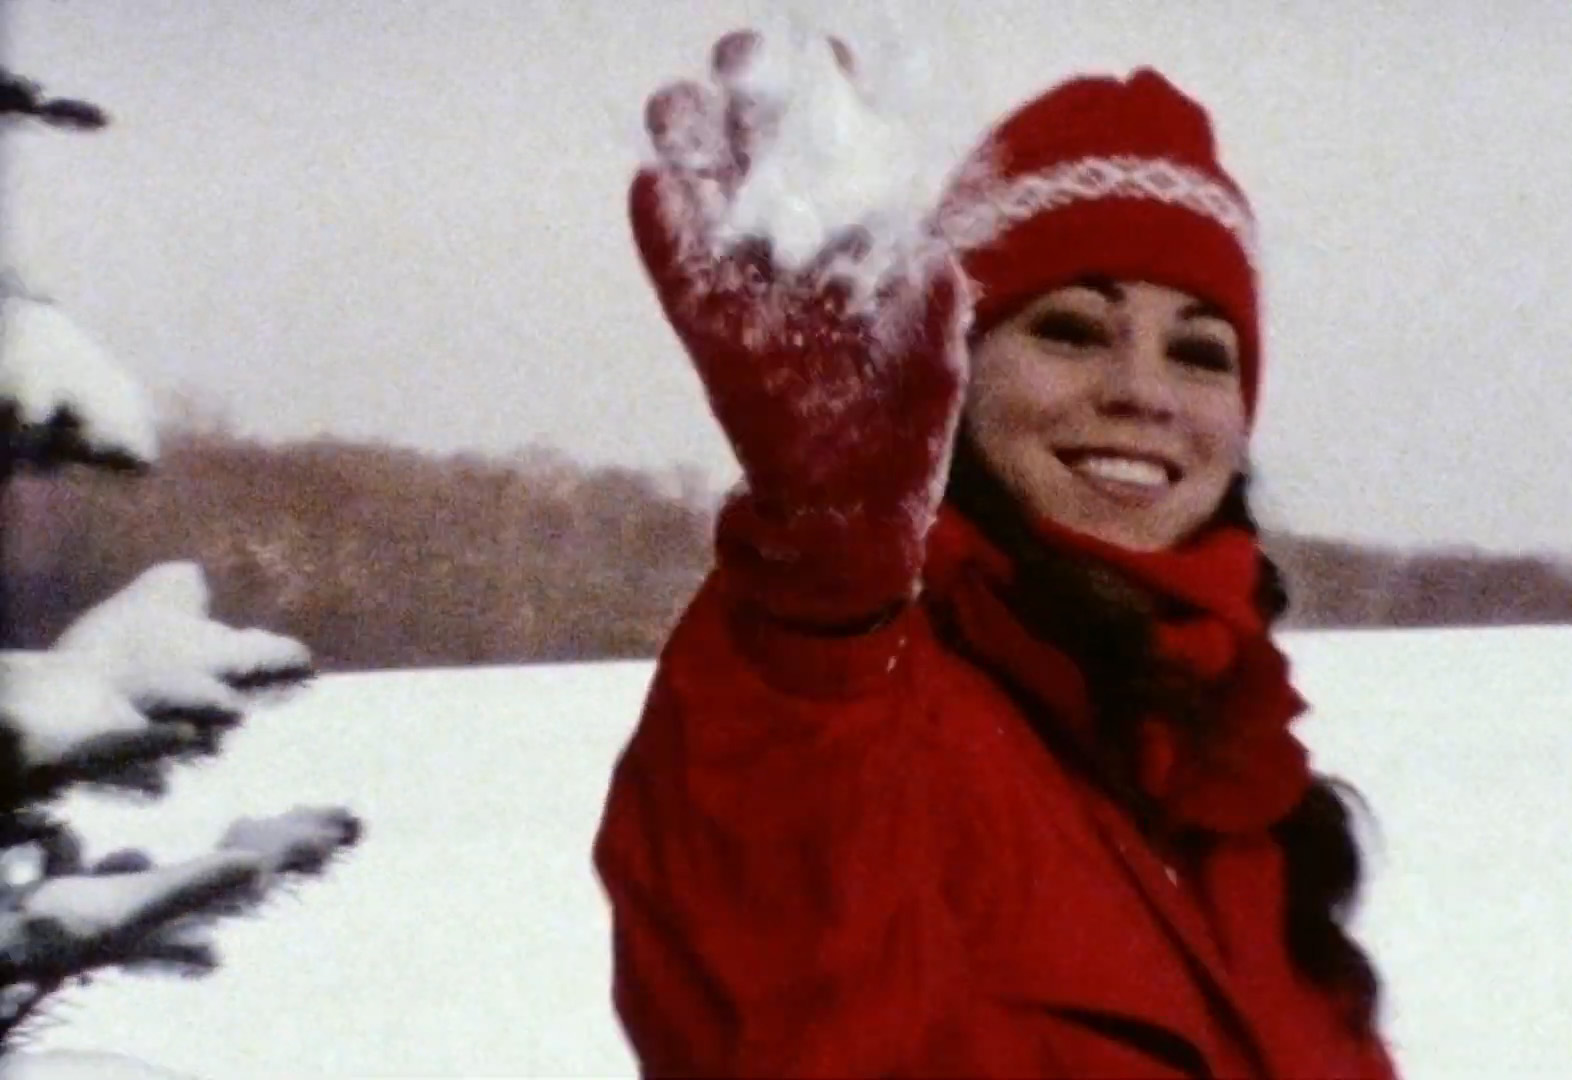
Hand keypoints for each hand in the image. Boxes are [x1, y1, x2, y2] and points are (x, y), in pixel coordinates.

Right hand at [629, 31, 970, 622]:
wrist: (851, 520)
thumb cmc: (903, 439)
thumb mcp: (935, 366)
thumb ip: (933, 310)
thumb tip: (934, 258)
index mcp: (853, 259)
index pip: (838, 165)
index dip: (835, 107)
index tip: (834, 60)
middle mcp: (796, 267)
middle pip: (763, 167)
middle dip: (750, 107)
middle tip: (742, 58)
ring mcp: (748, 300)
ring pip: (710, 208)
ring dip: (691, 153)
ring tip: (679, 104)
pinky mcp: (711, 340)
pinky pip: (680, 278)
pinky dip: (664, 234)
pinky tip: (650, 185)